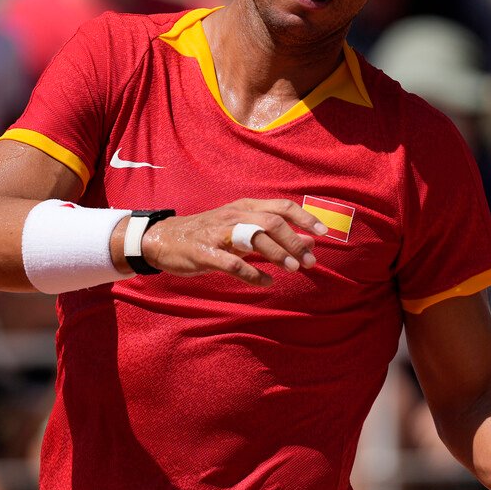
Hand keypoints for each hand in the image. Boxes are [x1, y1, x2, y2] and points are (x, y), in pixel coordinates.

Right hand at [140, 198, 323, 286]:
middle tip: (310, 261)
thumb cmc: (210, 233)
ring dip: (278, 255)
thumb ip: (273, 233)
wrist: (165, 238)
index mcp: (246, 206)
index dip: (305, 218)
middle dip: (294, 242)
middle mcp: (235, 215)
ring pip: (255, 238)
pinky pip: (234, 263)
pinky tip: (266, 282)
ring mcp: (219, 233)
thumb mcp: (241, 226)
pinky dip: (253, 274)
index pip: (282, 207)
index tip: (324, 233)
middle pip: (272, 222)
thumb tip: (309, 240)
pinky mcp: (206, 252)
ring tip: (294, 269)